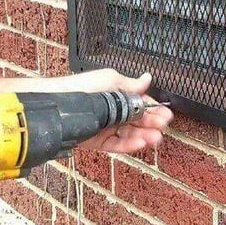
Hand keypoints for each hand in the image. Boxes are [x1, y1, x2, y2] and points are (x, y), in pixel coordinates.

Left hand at [45, 69, 172, 152]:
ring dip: (144, 136)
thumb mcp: (110, 79)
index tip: (166, 113)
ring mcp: (107, 128)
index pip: (140, 103)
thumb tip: (147, 78)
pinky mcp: (99, 142)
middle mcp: (113, 112)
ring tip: (155, 138)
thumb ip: (130, 85)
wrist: (59, 104)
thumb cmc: (82, 87)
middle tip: (163, 126)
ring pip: (130, 134)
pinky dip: (129, 145)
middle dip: (152, 123)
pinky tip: (140, 143)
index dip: (153, 108)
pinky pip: (117, 145)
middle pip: (138, 120)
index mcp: (117, 95)